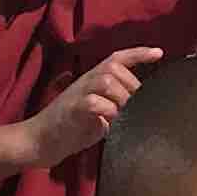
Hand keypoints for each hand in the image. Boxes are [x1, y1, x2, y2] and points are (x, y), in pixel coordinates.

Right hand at [24, 49, 160, 167]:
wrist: (38, 142)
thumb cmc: (70, 130)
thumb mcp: (99, 116)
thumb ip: (117, 109)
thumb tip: (142, 111)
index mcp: (93, 80)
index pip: (117, 58)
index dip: (138, 53)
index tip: (159, 53)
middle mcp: (85, 81)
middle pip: (115, 68)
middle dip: (132, 85)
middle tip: (137, 107)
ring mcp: (77, 94)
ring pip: (106, 81)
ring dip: (121, 97)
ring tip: (126, 115)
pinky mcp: (71, 109)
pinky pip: (94, 103)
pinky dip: (107, 111)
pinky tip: (112, 124)